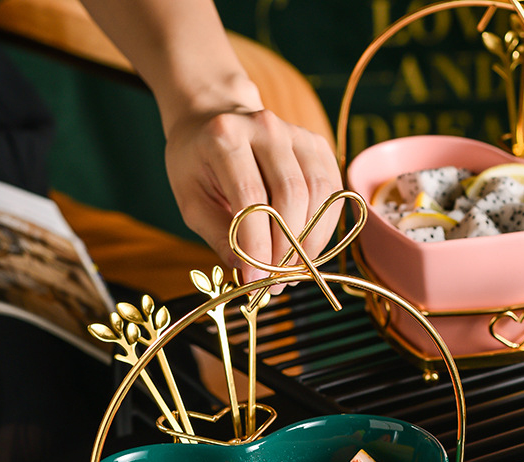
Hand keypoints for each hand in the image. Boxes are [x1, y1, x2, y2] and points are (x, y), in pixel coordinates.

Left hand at [164, 107, 342, 284]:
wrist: (215, 117)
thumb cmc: (197, 164)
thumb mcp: (191, 201)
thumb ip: (219, 237)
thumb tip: (249, 274)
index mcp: (225, 137)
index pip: (251, 198)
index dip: (257, 245)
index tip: (256, 281)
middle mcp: (266, 128)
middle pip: (291, 196)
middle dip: (286, 249)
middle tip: (276, 282)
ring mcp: (297, 133)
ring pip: (318, 194)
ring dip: (309, 242)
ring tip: (291, 270)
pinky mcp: (318, 144)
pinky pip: (332, 191)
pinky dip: (323, 226)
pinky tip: (305, 247)